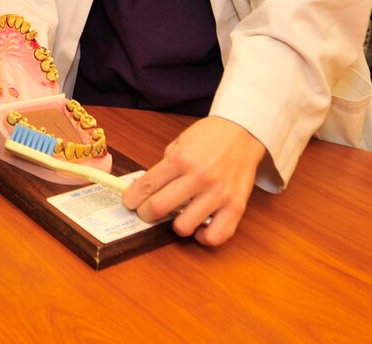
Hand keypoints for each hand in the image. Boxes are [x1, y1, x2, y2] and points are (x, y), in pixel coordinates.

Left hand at [121, 116, 264, 245]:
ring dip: (174, 225)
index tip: (129, 202)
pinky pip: (216, 235)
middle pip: (160, 207)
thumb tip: (146, 188)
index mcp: (182, 159)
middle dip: (145, 213)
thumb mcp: (180, 143)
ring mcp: (218, 194)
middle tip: (145, 212)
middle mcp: (199, 177)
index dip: (132, 198)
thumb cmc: (209, 137)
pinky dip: (203, 237)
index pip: (147, 185)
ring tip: (176, 217)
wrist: (242, 133)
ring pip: (184, 226)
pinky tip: (198, 228)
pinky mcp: (236, 207)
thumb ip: (165, 166)